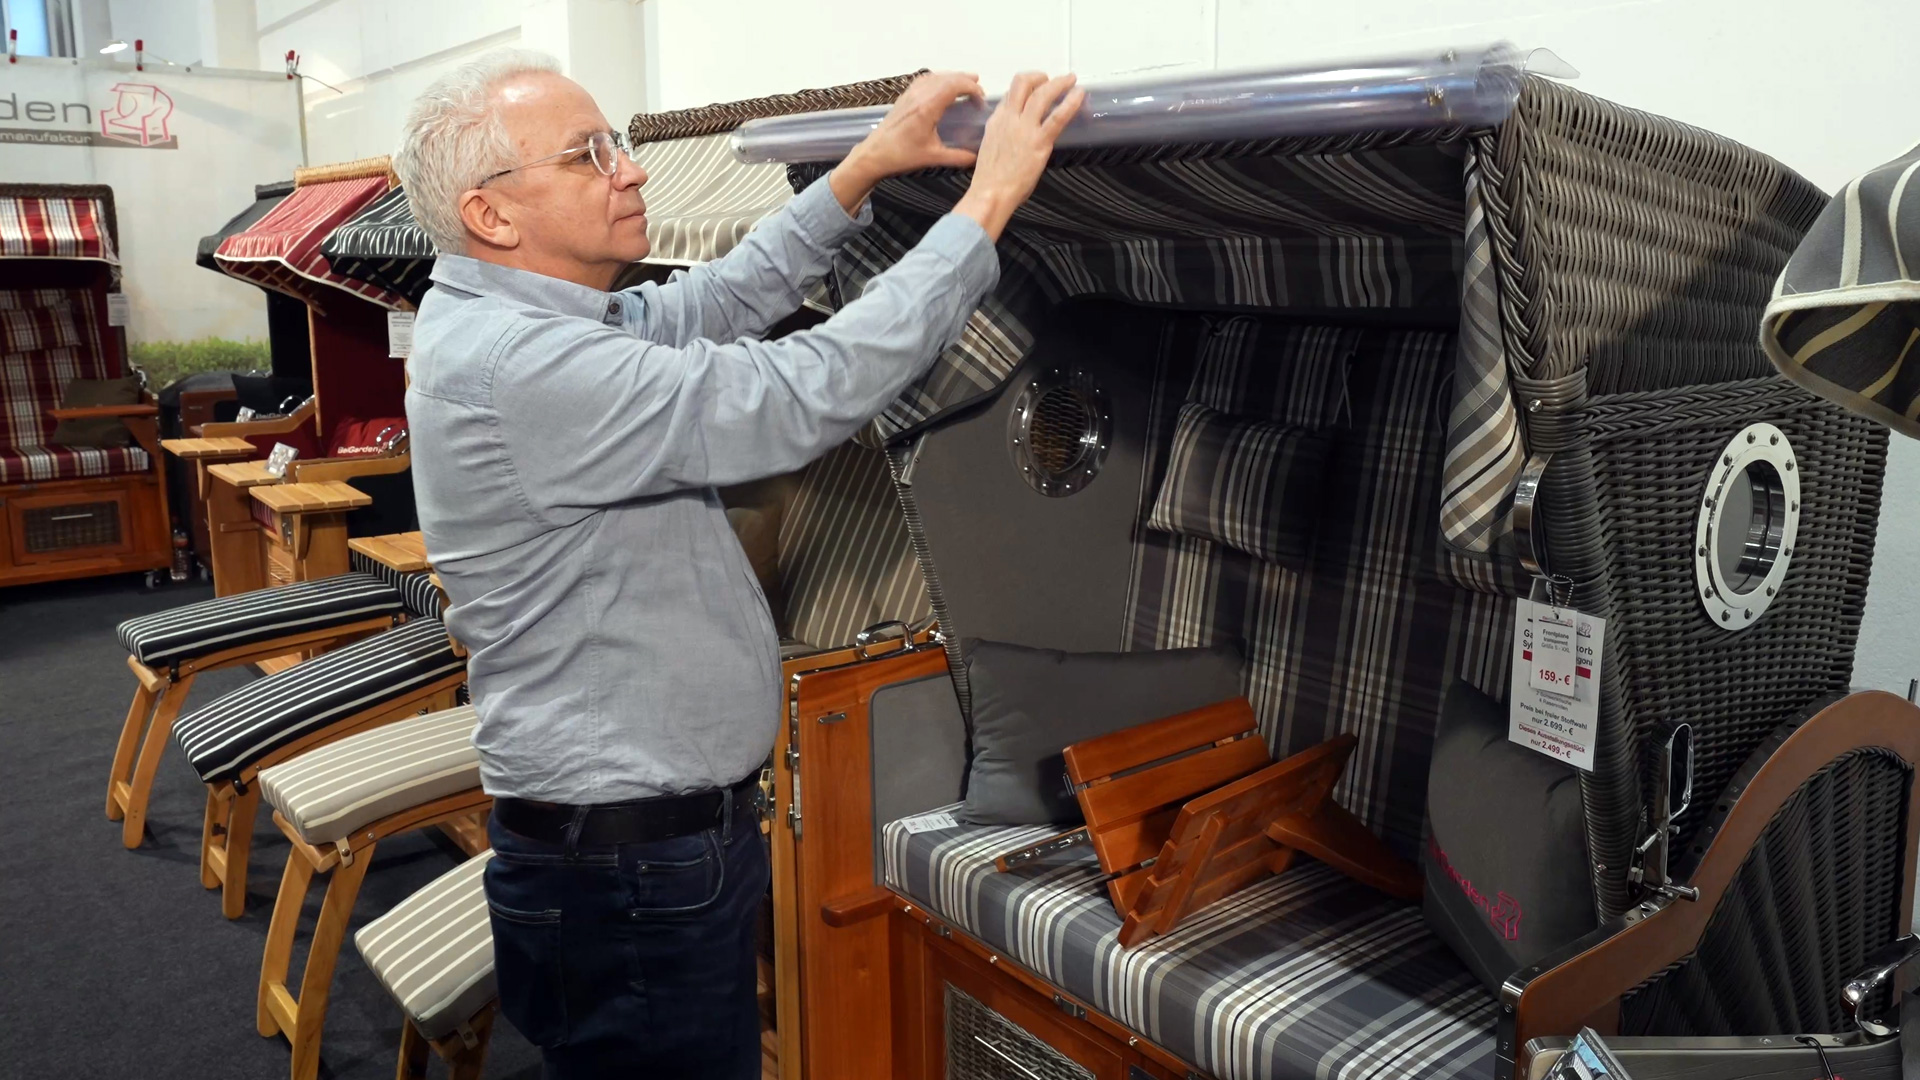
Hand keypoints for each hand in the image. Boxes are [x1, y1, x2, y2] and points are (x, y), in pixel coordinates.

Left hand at [830, 71, 984, 214]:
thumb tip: (977, 158)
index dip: (971, 88)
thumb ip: (958, 157)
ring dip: (952, 77)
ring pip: (935, 76)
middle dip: (965, 80)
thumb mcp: (933, 157)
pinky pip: (924, 80)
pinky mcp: (904, 97)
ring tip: (966, 82)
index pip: (954, 86)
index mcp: (927, 108)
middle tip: (978, 88)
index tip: (981, 98)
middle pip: (946, 78)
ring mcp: (910, 94)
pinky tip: (942, 85)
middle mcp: (919, 96)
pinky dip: (938, 78)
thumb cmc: (901, 156)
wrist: (874, 154)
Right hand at [953, 72, 1083, 240]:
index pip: (1010, 94)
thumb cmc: (990, 179)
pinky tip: (1079, 95)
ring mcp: (1025, 128)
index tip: (1035, 87)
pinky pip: (1058, 116)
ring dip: (1059, 83)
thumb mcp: (989, 147)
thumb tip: (1011, 133)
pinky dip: (1071, 102)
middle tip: (1052, 79)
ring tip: (1070, 80)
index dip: (1024, 87)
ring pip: (1042, 93)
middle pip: (1023, 83)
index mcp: (997, 121)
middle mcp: (1010, 119)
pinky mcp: (1039, 141)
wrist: (991, 192)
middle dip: (1039, 76)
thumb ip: (1001, 134)